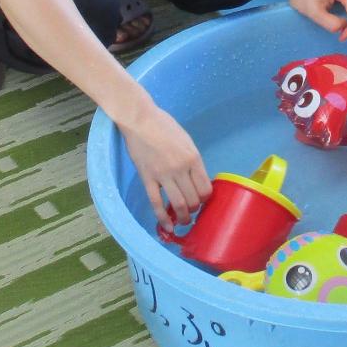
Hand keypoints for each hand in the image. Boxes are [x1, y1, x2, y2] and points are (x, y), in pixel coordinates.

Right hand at [121, 100, 209, 228]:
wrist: (140, 119)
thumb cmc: (164, 125)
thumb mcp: (186, 140)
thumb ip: (192, 159)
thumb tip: (197, 178)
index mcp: (193, 158)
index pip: (206, 188)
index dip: (205, 199)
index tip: (201, 200)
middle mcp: (181, 168)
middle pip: (193, 199)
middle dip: (194, 209)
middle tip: (191, 211)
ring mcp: (163, 174)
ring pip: (178, 204)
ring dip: (183, 217)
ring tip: (183, 221)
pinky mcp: (147, 178)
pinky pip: (156, 203)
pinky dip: (163, 218)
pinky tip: (167, 227)